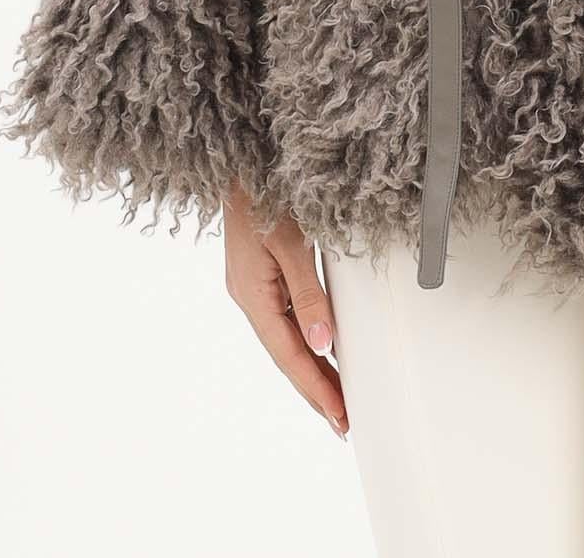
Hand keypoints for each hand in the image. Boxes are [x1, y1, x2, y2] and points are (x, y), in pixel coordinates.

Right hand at [223, 182, 348, 439]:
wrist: (242, 161)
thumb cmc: (264, 194)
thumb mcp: (291, 244)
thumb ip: (308, 294)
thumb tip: (323, 342)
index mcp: (252, 296)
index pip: (290, 356)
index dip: (315, 389)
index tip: (339, 417)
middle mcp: (250, 297)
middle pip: (286, 355)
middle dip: (314, 389)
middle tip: (341, 422)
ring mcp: (254, 287)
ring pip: (286, 340)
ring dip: (311, 368)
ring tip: (335, 397)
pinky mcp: (261, 275)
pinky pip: (284, 319)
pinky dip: (303, 340)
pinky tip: (318, 349)